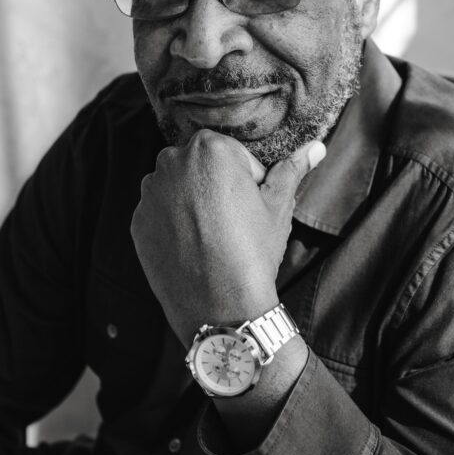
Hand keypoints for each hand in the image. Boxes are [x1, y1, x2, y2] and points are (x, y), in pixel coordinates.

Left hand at [130, 131, 324, 344]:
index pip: (232, 152)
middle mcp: (171, 163)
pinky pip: (158, 215)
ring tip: (213, 237)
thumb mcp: (279, 206)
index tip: (251, 205)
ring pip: (176, 188)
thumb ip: (292, 169)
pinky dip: (173, 226)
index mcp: (209, 148)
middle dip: (216, 185)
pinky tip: (193, 248)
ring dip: (192, 203)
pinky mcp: (137, 223)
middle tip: (234, 221)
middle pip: (200, 166)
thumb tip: (315, 148)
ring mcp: (149, 194)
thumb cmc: (253, 252)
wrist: (221, 306)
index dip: (247, 179)